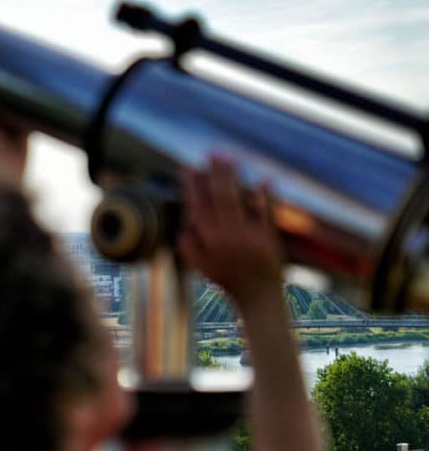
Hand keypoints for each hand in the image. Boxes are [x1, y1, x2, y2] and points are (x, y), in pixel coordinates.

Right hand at [177, 155, 282, 305]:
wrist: (257, 296)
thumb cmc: (228, 279)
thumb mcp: (201, 266)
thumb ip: (188, 246)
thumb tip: (183, 225)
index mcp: (209, 240)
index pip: (198, 207)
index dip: (193, 187)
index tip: (189, 168)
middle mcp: (226, 235)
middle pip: (218, 198)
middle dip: (214, 174)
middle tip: (212, 153)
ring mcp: (248, 235)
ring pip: (237, 201)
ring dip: (233, 179)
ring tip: (230, 159)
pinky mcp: (267, 237)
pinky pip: (266, 213)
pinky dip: (266, 196)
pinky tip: (265, 179)